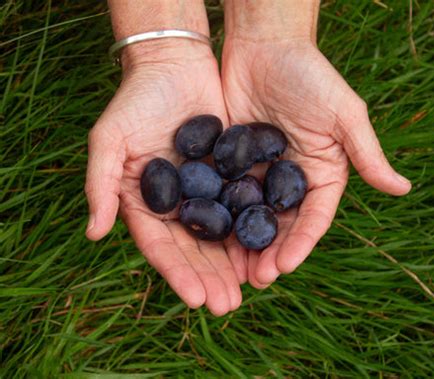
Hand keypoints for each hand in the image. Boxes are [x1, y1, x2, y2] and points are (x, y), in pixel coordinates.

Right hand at [85, 43, 241, 315]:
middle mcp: (177, 203)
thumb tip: (94, 233)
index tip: (196, 299)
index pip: (161, 246)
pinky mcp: (230, 174)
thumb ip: (100, 184)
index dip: (177, 273)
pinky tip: (266, 249)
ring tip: (251, 288)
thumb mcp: (110, 139)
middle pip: (194, 248)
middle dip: (210, 277)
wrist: (175, 65)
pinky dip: (252, 228)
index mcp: (145, 202)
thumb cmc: (136, 100)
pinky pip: (242, 206)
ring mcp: (205, 190)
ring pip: (221, 234)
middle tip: (228, 305)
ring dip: (234, 262)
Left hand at [221, 39, 410, 287]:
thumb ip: (366, 152)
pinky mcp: (231, 163)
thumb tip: (403, 189)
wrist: (264, 46)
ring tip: (232, 272)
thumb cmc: (309, 74)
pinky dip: (219, 218)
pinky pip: (225, 196)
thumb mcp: (343, 113)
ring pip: (251, 217)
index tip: (283, 267)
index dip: (300, 244)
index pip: (313, 217)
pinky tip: (209, 238)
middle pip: (281, 225)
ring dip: (243, 245)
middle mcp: (290, 180)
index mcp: (321, 174)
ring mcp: (259, 173)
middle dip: (269, 253)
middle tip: (255, 280)